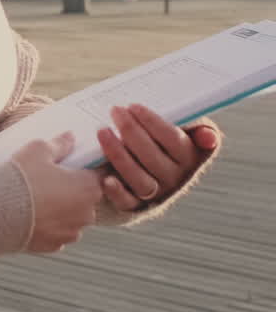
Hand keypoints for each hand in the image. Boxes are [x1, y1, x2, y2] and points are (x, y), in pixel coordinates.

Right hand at [12, 132, 102, 253]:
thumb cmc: (21, 177)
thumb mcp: (39, 150)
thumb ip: (59, 144)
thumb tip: (70, 137)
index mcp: (88, 187)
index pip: (100, 175)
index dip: (88, 168)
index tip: (77, 164)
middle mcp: (86, 213)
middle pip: (87, 197)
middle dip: (74, 189)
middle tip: (53, 179)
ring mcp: (71, 232)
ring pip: (73, 217)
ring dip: (63, 209)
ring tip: (40, 198)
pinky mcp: (55, 246)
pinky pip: (58, 232)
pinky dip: (50, 225)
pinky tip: (34, 215)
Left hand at [98, 104, 218, 212]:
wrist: (148, 162)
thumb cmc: (165, 136)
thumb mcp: (186, 126)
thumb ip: (197, 126)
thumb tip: (209, 138)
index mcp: (191, 156)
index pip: (173, 139)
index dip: (152, 122)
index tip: (133, 106)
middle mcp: (175, 178)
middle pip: (153, 157)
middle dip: (131, 131)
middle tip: (115, 111)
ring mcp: (156, 193)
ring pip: (140, 180)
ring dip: (119, 156)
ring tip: (102, 131)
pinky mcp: (135, 206)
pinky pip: (127, 202)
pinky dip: (117, 192)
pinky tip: (106, 178)